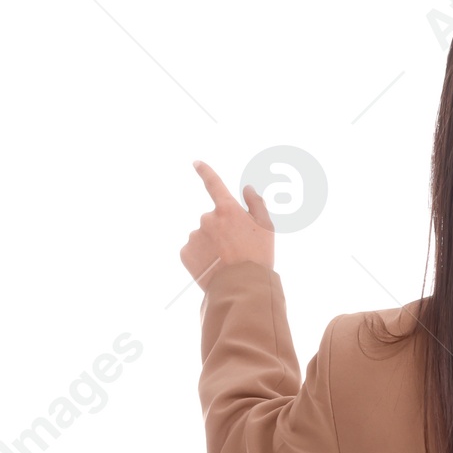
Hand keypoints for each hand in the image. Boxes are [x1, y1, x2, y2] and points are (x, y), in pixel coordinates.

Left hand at [180, 159, 273, 279]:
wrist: (242, 289)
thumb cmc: (258, 258)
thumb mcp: (267, 228)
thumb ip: (256, 204)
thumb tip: (247, 188)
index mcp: (227, 209)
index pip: (213, 184)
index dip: (205, 171)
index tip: (196, 163)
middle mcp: (207, 218)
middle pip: (213, 221)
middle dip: (221, 231)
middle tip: (235, 251)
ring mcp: (194, 235)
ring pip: (203, 236)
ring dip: (211, 246)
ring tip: (225, 264)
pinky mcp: (185, 252)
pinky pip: (193, 251)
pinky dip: (201, 258)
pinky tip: (213, 268)